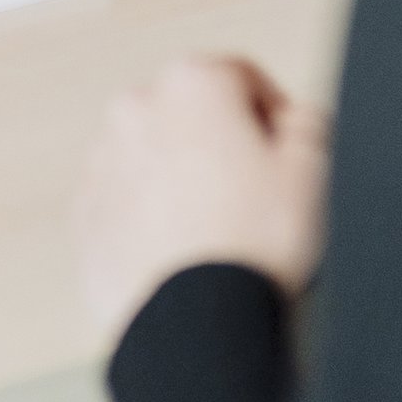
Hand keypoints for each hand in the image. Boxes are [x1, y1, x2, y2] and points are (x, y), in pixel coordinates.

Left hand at [75, 57, 330, 338]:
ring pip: (157, 156)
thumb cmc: (254, 245)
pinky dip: (151, 216)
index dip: (274, 120)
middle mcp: (136, 107)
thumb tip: (292, 118)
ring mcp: (103, 160)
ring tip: (219, 232)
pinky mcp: (86, 211)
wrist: (194, 322)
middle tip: (255, 200)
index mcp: (192, 82)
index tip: (286, 160)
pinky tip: (185, 252)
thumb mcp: (315, 169)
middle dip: (223, 145)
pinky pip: (128, 201)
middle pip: (194, 115)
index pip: (244, 79)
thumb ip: (308, 122)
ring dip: (184, 179)